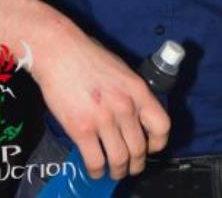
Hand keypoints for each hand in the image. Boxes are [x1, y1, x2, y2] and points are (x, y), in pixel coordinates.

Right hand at [32, 30, 169, 179]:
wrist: (60, 50)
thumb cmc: (86, 55)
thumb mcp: (120, 70)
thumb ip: (130, 93)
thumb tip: (133, 116)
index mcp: (137, 89)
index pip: (161, 126)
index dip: (157, 143)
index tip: (150, 148)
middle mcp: (124, 106)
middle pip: (139, 149)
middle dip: (136, 164)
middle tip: (130, 166)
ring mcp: (103, 119)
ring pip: (119, 160)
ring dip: (118, 171)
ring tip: (114, 171)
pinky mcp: (81, 129)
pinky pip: (95, 161)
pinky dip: (97, 171)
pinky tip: (95, 169)